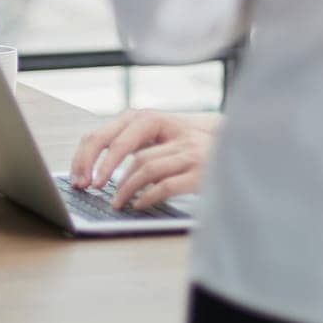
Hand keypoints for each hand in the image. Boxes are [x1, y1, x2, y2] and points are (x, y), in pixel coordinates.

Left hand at [70, 109, 212, 210]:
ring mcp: (186, 148)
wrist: (243, 148)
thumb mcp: (162, 138)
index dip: (88, 156)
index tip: (79, 178)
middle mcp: (167, 128)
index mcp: (150, 118)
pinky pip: (166, 184)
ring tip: (116, 202)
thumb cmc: (192, 147)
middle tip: (90, 188)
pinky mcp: (201, 169)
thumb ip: (135, 144)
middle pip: (122, 145)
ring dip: (124, 188)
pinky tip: (138, 204)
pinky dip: (147, 196)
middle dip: (101, 169)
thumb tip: (93, 167)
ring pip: (143, 166)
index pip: (108, 134)